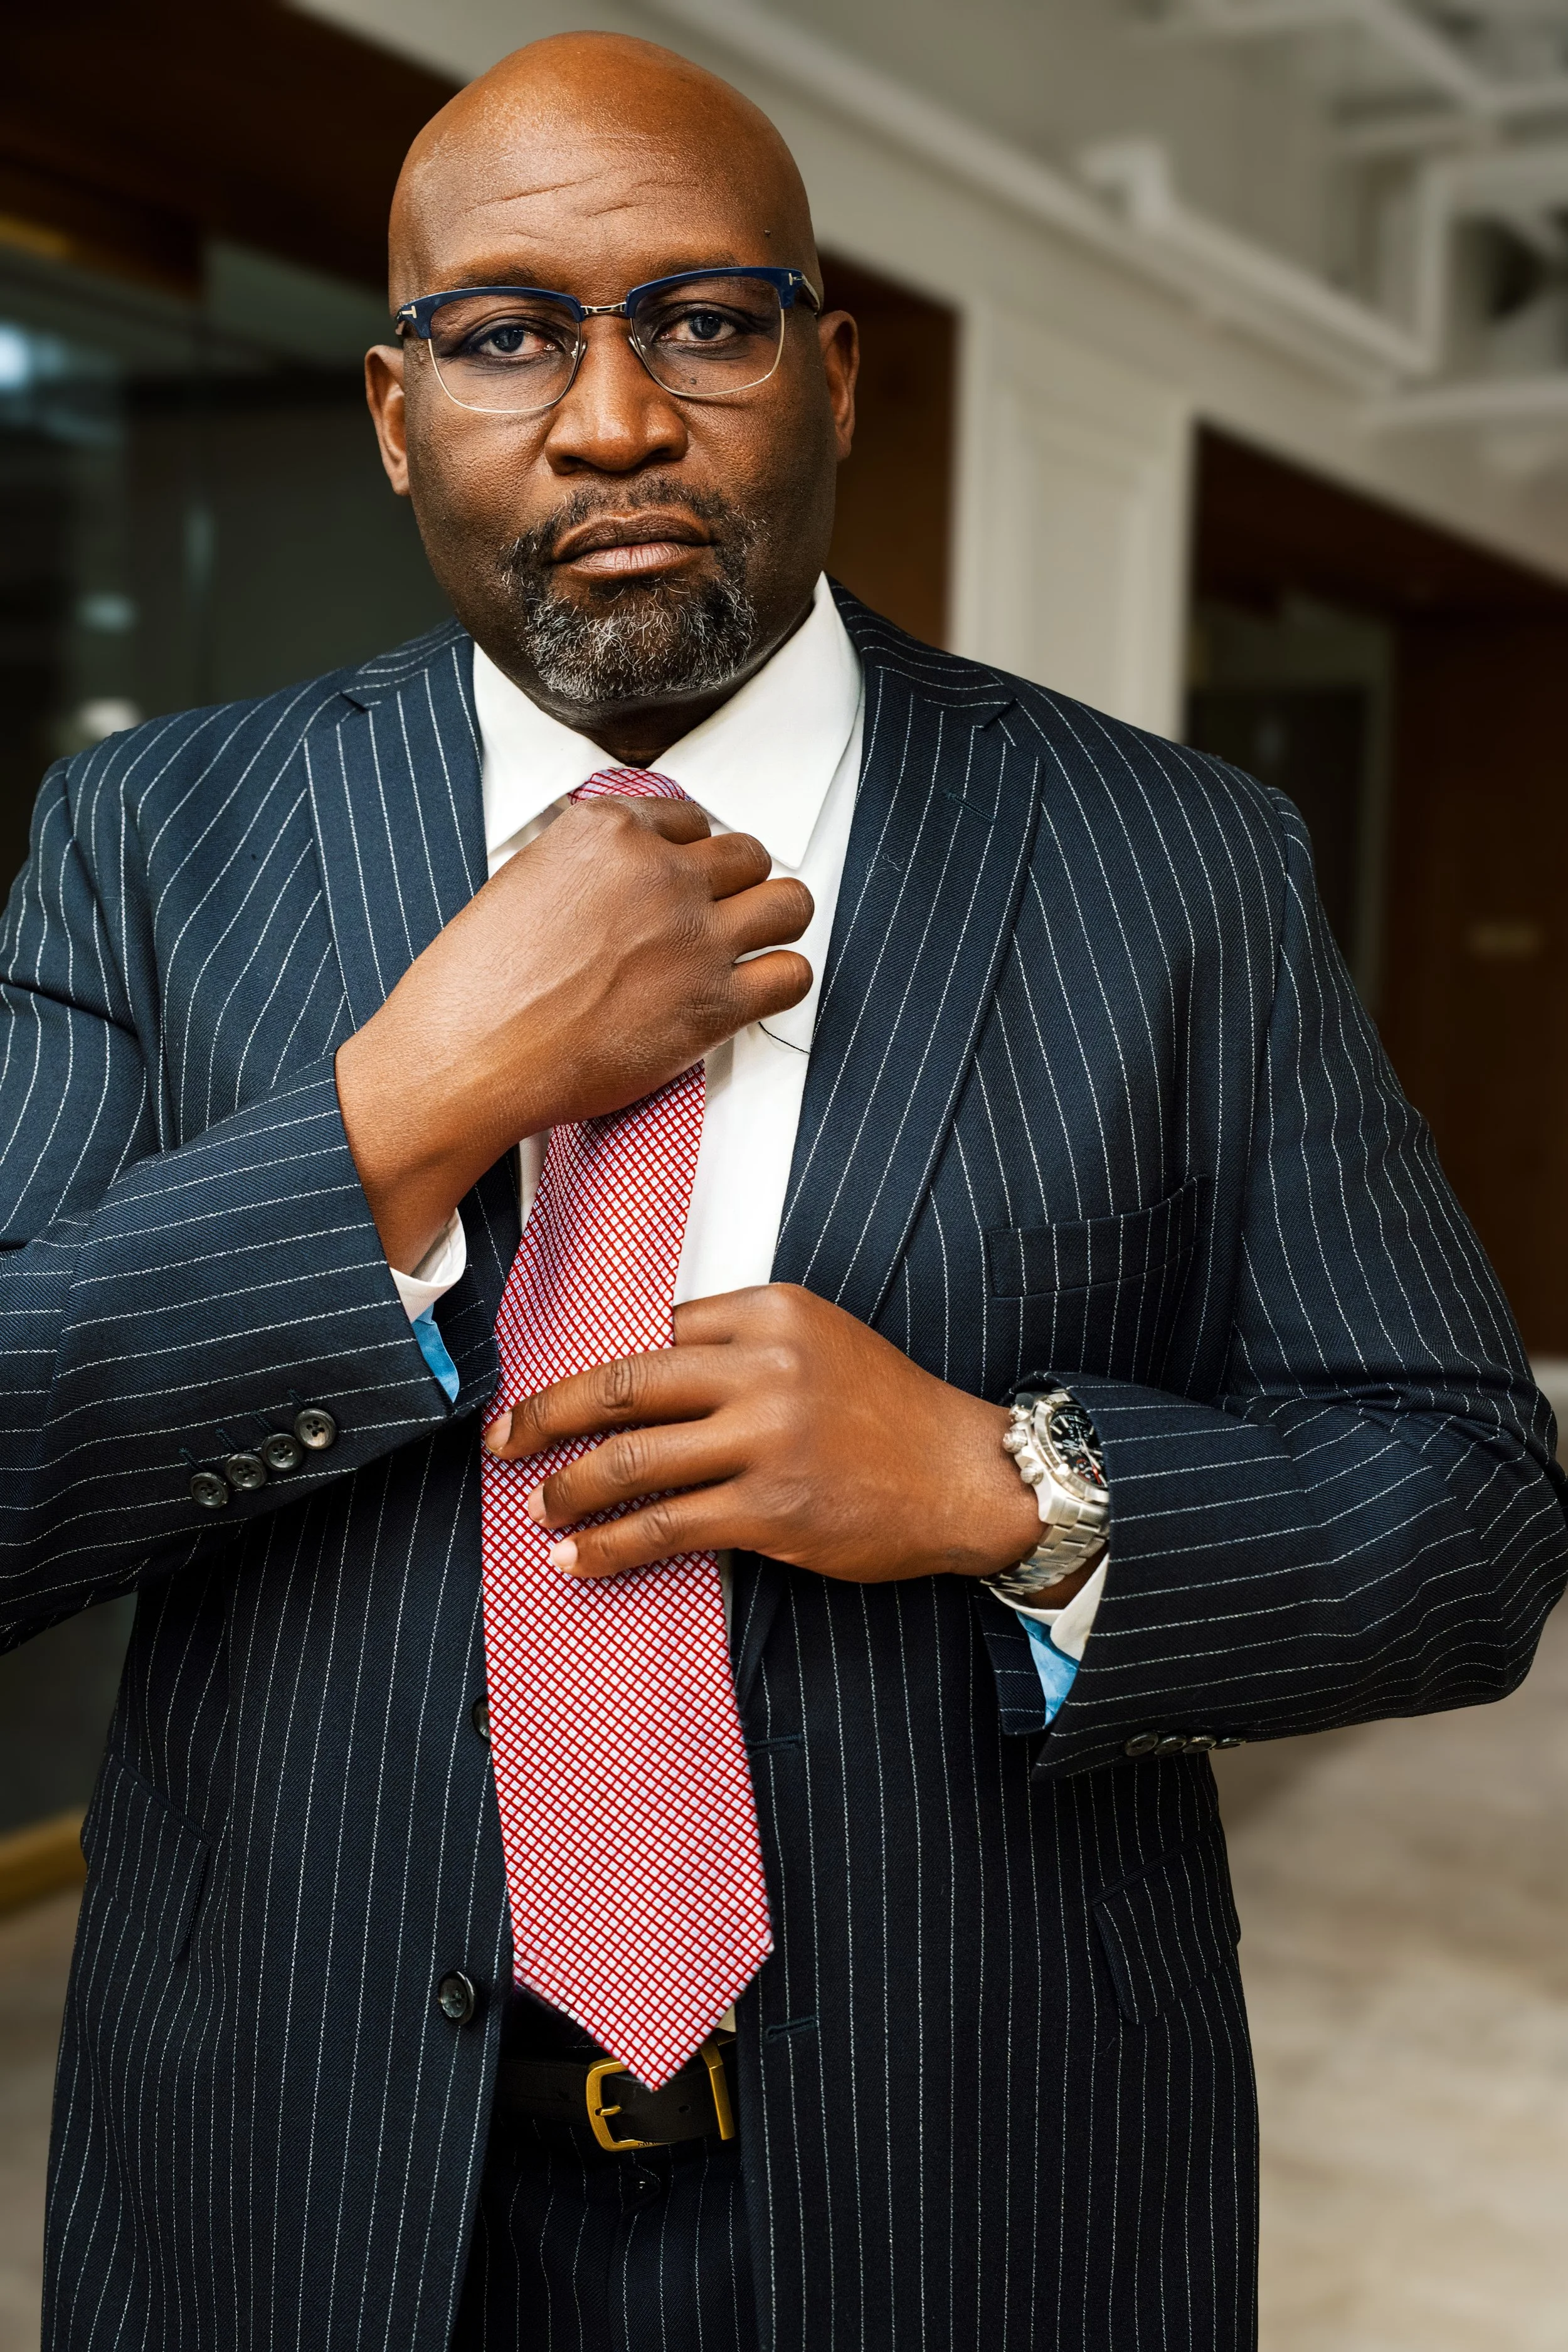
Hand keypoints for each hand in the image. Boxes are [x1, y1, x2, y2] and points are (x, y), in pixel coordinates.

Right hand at [335, 798, 811, 1273]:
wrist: (466, 1056)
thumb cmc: (479, 986)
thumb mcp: (523, 882)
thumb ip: (587, 870)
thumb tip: (619, 882)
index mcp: (607, 832)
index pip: (690, 820)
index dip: (692, 856)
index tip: (683, 882)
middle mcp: (659, 872)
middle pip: (748, 855)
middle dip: (736, 886)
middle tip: (716, 918)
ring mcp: (694, 936)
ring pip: (789, 903)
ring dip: (774, 923)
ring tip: (750, 948)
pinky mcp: (714, 1003)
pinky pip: (793, 975)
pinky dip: (781, 982)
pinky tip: (753, 993)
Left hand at [483, 1282, 1095, 1597]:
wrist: (967, 1474)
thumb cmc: (889, 1409)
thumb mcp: (816, 1340)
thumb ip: (736, 1343)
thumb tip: (638, 1368)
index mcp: (768, 1312)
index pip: (648, 1332)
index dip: (586, 1367)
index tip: (545, 1392)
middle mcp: (763, 1367)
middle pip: (618, 1387)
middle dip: (543, 1417)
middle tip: (501, 1441)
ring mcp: (767, 1440)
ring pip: (631, 1462)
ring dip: (567, 1489)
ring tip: (539, 1507)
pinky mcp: (773, 1509)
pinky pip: (665, 1528)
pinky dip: (609, 1547)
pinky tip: (577, 1559)